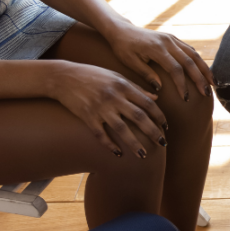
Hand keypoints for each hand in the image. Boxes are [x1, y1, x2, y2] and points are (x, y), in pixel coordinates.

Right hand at [49, 61, 165, 157]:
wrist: (64, 77)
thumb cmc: (93, 76)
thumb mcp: (116, 77)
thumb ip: (136, 88)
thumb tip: (155, 98)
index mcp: (123, 86)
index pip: (147, 103)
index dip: (159, 116)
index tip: (166, 127)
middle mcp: (114, 97)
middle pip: (138, 117)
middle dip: (153, 131)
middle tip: (163, 144)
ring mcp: (100, 108)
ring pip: (121, 129)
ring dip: (134, 143)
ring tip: (143, 155)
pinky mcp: (87, 117)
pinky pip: (101, 134)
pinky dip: (110, 145)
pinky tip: (118, 154)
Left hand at [103, 23, 213, 101]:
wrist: (122, 29)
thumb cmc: (123, 48)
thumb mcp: (130, 62)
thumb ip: (146, 74)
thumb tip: (160, 89)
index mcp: (157, 49)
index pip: (175, 69)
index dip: (182, 84)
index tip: (186, 98)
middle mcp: (168, 42)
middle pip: (190, 61)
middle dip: (200, 78)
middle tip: (206, 93)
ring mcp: (172, 39)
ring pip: (194, 54)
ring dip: (204, 69)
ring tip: (213, 83)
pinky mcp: (173, 39)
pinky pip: (190, 50)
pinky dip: (199, 61)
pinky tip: (205, 71)